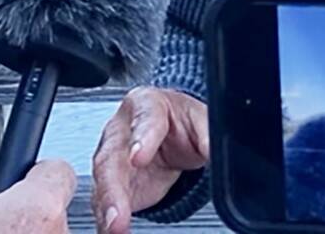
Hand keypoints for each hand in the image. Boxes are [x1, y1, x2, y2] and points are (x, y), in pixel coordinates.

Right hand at [91, 87, 209, 233]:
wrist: (172, 132)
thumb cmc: (181, 121)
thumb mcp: (201, 122)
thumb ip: (209, 137)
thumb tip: (220, 150)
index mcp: (148, 104)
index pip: (145, 118)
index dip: (141, 138)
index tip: (138, 157)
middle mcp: (122, 129)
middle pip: (113, 156)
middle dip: (113, 187)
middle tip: (118, 212)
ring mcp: (112, 156)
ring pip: (104, 182)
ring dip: (108, 207)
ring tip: (115, 227)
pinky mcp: (110, 183)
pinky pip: (104, 201)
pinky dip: (107, 218)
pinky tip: (111, 229)